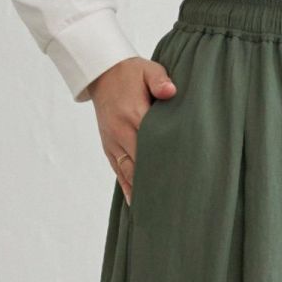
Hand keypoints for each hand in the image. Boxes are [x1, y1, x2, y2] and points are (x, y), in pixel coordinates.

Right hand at [87, 57, 176, 204]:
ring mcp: (113, 142)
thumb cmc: (129, 72)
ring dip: (143, 191)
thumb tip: (171, 91)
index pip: (153, 144)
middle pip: (142, 164)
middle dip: (157, 183)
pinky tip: (138, 205)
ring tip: (159, 211)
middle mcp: (121, 132)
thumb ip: (159, 80)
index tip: (182, 179)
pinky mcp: (109, 148)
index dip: (166, 162)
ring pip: (129, 173)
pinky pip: (118, 172)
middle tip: (176, 203)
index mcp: (133, 114)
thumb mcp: (146, 69)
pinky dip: (128, 188)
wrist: (100, 72)